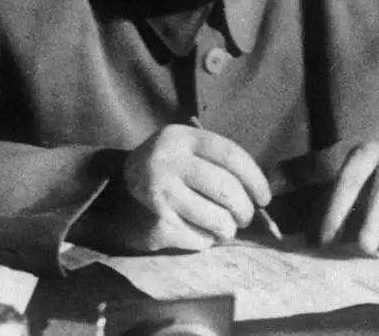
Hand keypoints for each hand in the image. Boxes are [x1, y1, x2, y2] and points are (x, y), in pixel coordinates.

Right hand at [117, 124, 271, 251]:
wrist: (114, 190)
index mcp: (182, 138)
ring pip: (216, 219)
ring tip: (224, 227)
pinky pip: (198, 239)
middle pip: (226, 189)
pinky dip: (206, 241)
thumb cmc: (166, 170)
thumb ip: (217, 163)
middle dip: (244, 209)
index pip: (231, 155)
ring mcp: (160, 192)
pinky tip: (199, 233)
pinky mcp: (155, 222)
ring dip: (227, 229)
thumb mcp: (184, 150)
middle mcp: (168, 161)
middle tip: (244, 217)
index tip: (264, 198)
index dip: (255, 179)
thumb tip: (260, 196)